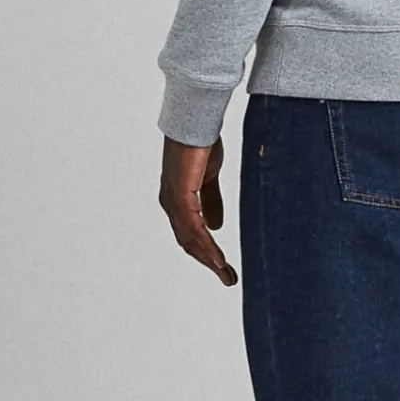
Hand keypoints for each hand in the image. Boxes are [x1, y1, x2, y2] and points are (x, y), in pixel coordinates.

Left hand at [159, 134, 237, 286]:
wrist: (196, 122)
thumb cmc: (200, 145)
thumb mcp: (209, 178)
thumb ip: (211, 201)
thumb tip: (216, 226)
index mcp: (177, 200)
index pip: (190, 233)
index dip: (205, 251)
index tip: (222, 266)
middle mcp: (171, 203)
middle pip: (188, 241)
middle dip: (208, 261)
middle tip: (228, 278)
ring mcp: (174, 200)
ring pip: (191, 239)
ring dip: (209, 259)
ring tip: (226, 274)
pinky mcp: (180, 194)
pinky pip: (193, 227)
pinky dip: (206, 244)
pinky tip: (218, 257)